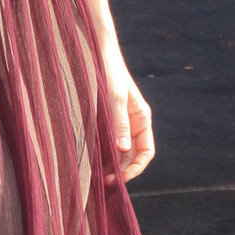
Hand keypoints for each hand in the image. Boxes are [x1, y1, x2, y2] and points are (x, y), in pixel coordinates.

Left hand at [101, 40, 154, 182]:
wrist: (95, 52)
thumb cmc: (109, 72)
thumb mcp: (114, 98)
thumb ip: (119, 123)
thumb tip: (123, 149)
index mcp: (142, 119)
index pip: (146, 152)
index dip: (136, 168)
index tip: (121, 178)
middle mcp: (132, 123)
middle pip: (132, 156)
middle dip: (121, 170)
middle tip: (104, 182)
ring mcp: (118, 123)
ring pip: (118, 151)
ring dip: (110, 164)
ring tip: (95, 176)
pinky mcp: (104, 120)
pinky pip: (105, 142)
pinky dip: (100, 153)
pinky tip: (88, 160)